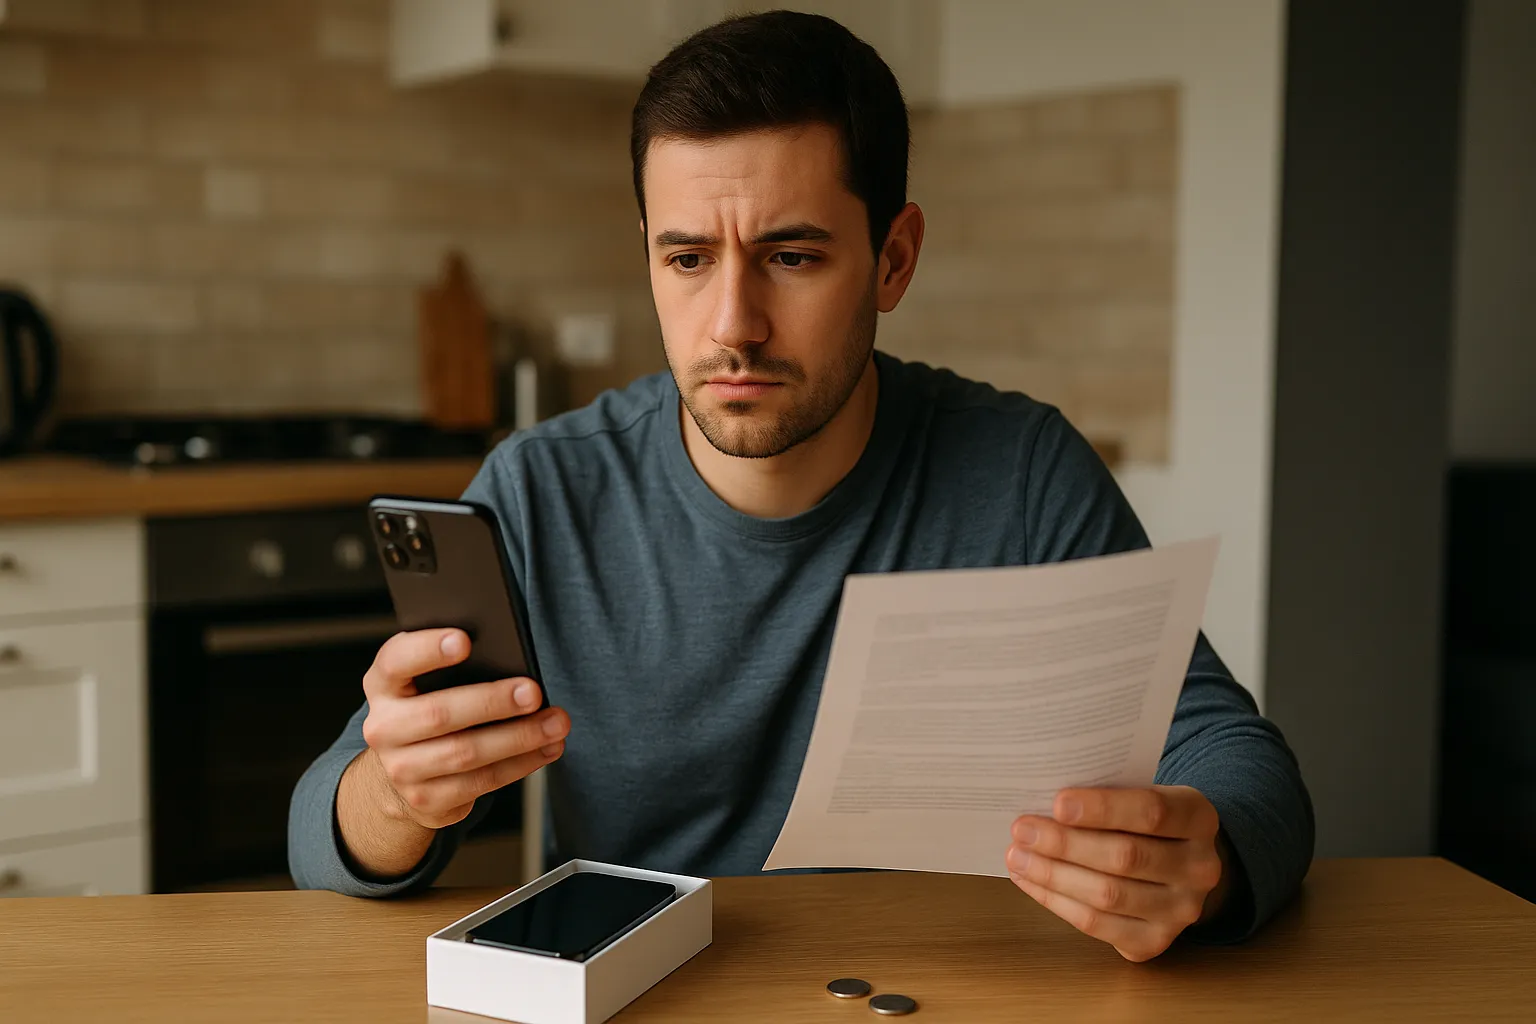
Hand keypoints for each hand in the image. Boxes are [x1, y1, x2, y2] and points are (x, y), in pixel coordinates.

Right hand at [360, 627, 568, 829]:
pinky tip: (546, 748)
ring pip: (465, 754)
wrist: (403, 766)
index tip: (465, 640)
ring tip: (555, 723)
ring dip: (519, 738)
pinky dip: (521, 764)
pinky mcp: (426, 800)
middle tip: (533, 692)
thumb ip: (454, 663)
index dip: (427, 648)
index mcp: (383, 684)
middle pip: (439, 713)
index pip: (396, 660)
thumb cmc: (429, 705)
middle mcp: (384, 728)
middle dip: (492, 702)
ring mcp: (401, 769)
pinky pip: (481, 783)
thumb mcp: (428, 678)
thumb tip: (510, 653)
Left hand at [1006, 785, 1227, 961]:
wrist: (1178, 866)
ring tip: (1018, 856)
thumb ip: (1106, 794)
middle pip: (1125, 857)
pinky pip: (1098, 925)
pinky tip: (1030, 880)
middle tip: (1022, 830)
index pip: (1151, 812)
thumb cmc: (1144, 821)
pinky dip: (1056, 902)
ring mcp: (1182, 910)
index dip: (1102, 808)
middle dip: (1065, 844)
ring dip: (1053, 875)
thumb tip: (1041, 799)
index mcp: (1199, 817)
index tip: (1057, 803)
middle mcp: (1200, 868)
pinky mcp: (1156, 941)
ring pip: (1108, 896)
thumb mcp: (1140, 794)